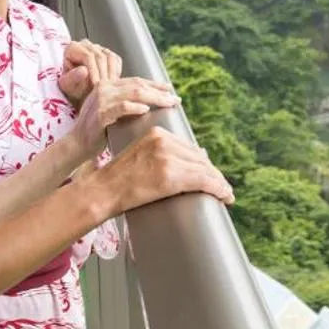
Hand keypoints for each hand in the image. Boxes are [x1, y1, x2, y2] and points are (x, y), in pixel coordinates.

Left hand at [60, 40, 121, 106]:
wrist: (78, 91)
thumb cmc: (70, 88)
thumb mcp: (68, 85)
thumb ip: (74, 78)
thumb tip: (84, 70)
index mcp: (72, 48)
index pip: (87, 56)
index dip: (94, 70)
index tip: (96, 84)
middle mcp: (85, 45)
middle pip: (100, 56)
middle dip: (103, 73)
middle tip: (104, 88)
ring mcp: (98, 48)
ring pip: (110, 57)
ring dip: (111, 74)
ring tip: (108, 87)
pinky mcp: (108, 54)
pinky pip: (116, 60)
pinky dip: (115, 72)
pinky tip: (111, 83)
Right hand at [72, 76, 177, 157]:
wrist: (77, 144)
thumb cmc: (97, 131)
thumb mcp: (111, 112)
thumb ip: (125, 103)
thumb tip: (149, 103)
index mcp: (107, 86)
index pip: (135, 81)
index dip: (154, 84)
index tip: (170, 90)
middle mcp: (104, 89)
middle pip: (137, 85)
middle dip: (159, 92)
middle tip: (175, 98)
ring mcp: (101, 101)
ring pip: (132, 94)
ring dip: (153, 98)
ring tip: (168, 103)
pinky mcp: (100, 114)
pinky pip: (121, 108)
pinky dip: (134, 107)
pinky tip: (146, 110)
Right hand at [100, 129, 232, 211]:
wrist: (102, 191)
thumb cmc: (118, 180)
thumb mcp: (141, 157)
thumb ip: (162, 154)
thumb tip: (194, 157)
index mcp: (157, 134)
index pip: (190, 148)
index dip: (204, 164)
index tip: (212, 175)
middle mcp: (164, 141)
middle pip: (199, 158)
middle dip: (213, 174)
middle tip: (223, 187)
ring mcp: (167, 157)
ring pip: (204, 169)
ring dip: (218, 183)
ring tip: (226, 193)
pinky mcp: (170, 175)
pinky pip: (203, 180)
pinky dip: (217, 188)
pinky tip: (225, 195)